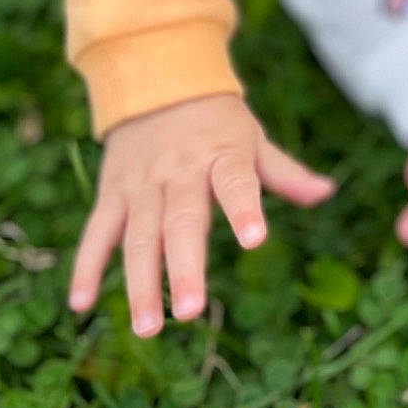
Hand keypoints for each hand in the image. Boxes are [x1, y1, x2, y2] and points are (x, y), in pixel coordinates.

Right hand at [67, 93, 336, 334]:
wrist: (157, 79)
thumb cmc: (217, 123)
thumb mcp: (253, 139)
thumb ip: (284, 173)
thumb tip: (327, 192)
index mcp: (222, 156)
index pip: (236, 183)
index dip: (245, 210)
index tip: (255, 240)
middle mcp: (179, 171)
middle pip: (181, 221)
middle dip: (184, 267)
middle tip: (191, 312)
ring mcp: (142, 184)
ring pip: (139, 236)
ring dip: (140, 282)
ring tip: (147, 328)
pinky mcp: (112, 193)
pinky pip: (97, 232)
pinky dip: (86, 266)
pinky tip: (80, 304)